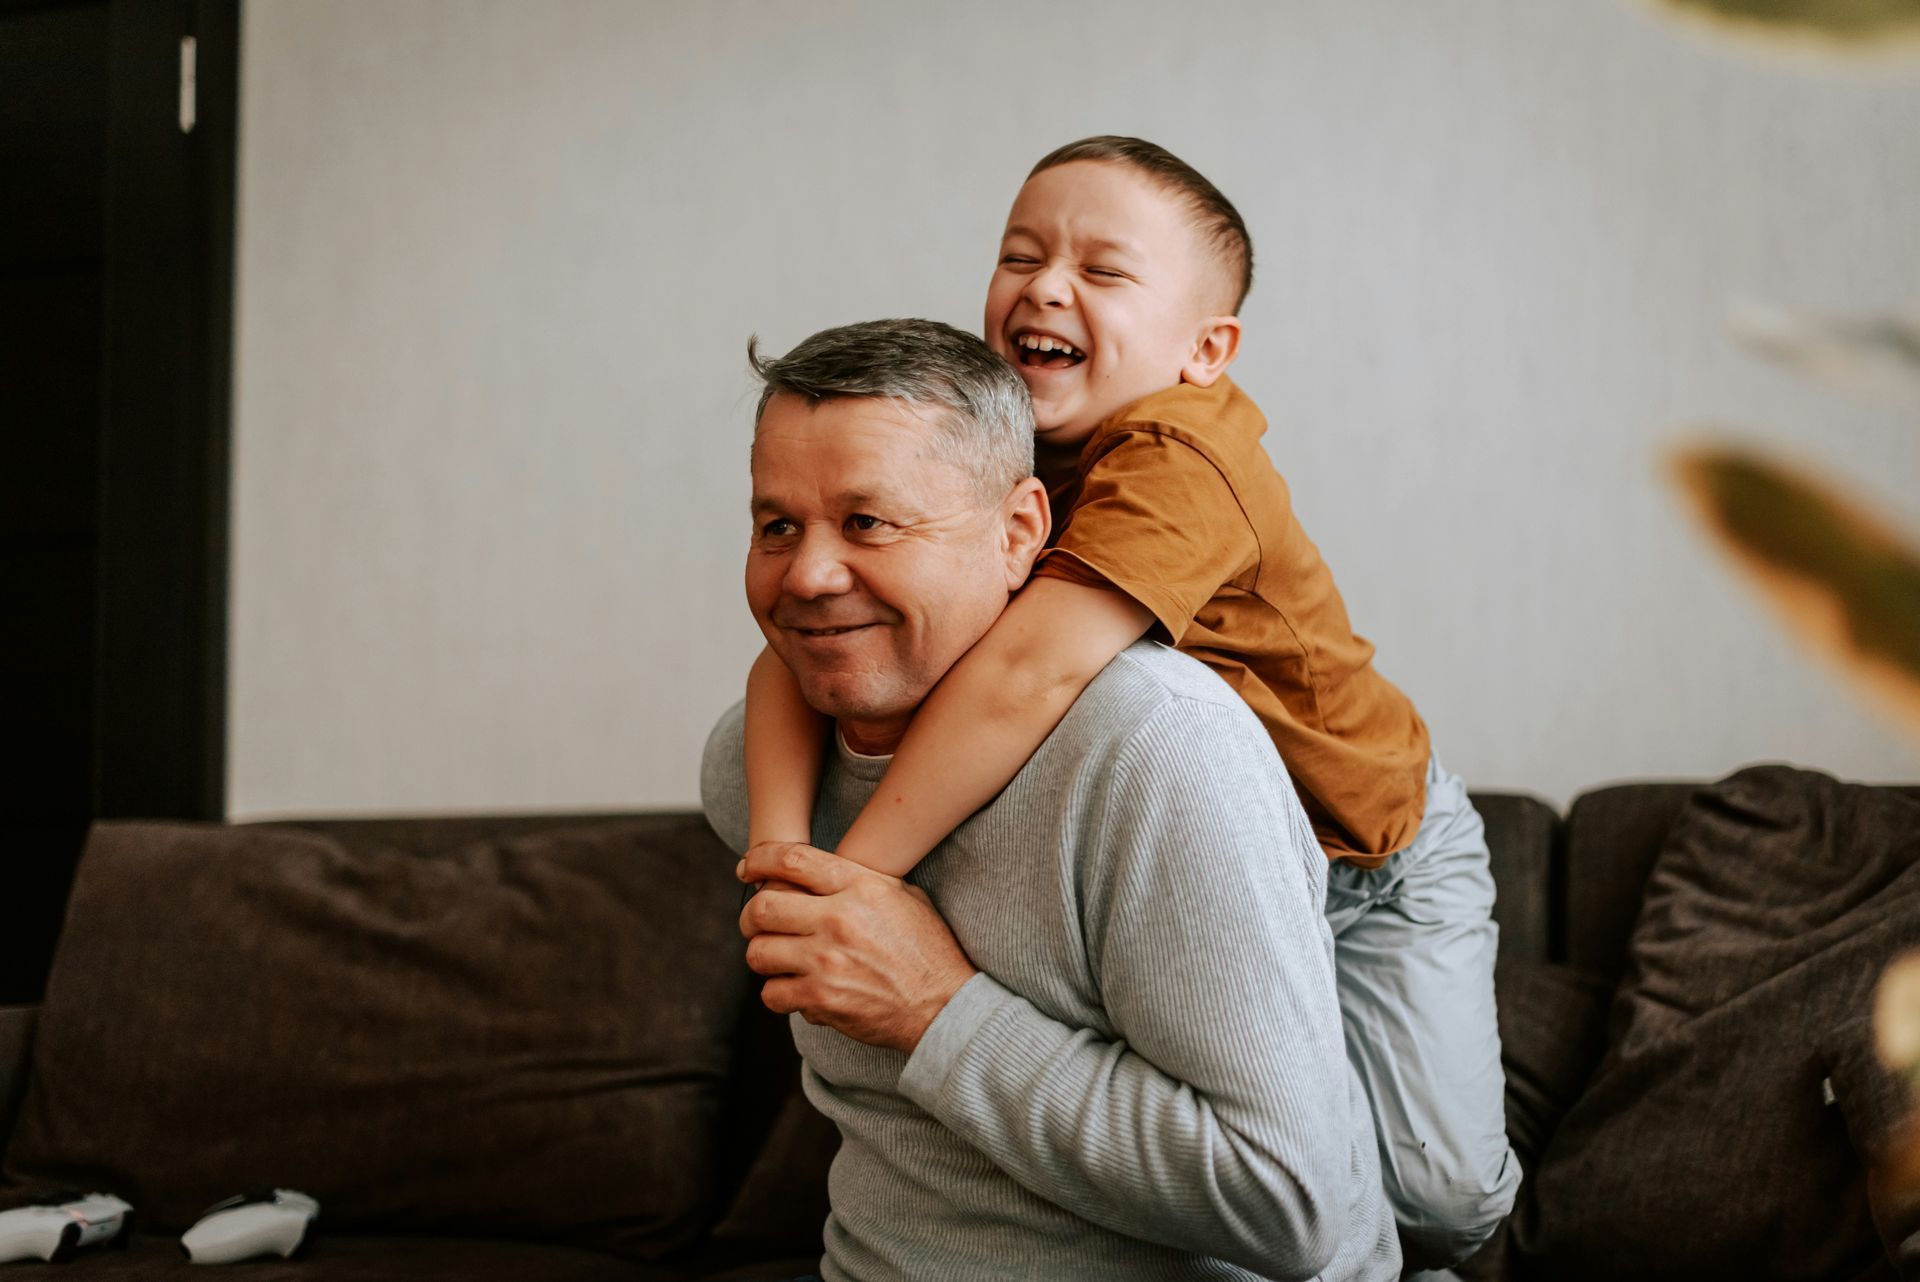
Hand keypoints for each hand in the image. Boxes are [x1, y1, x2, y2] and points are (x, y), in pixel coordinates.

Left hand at [736, 841, 976, 1052]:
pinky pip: (772, 994)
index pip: (792, 860)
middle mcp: (838, 919)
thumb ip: (856, 879)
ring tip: (778, 960)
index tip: (747, 867)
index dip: (759, 860)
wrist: (945, 1006)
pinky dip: (779, 993)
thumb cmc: (927, 949)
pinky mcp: (821, 999)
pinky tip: (797, 990)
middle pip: (762, 907)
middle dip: (750, 916)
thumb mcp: (902, 896)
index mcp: (860, 886)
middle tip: (755, 923)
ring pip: (759, 952)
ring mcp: (826, 961)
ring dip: (763, 956)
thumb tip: (811, 872)